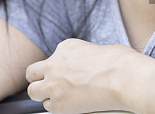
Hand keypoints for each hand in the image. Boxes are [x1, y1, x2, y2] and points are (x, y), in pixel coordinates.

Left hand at [25, 39, 145, 113]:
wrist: (122, 77)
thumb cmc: (119, 63)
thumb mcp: (95, 50)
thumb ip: (81, 58)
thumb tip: (85, 66)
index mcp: (64, 47)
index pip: (51, 59)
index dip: (58, 68)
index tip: (67, 75)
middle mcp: (54, 64)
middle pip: (31, 73)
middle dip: (39, 79)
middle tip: (50, 86)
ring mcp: (53, 84)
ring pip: (33, 91)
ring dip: (42, 95)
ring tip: (56, 98)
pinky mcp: (58, 103)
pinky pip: (48, 107)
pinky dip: (56, 108)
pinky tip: (69, 106)